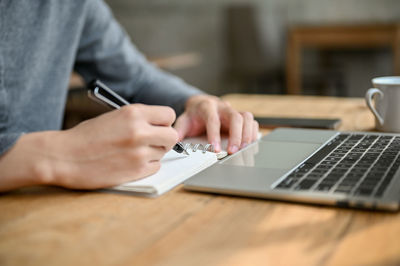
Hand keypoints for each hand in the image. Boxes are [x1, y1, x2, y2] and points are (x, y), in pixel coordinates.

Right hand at [0, 104, 177, 190]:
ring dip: (153, 153)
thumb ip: (139, 119)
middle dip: (164, 139)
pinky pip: (155, 167)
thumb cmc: (86, 136)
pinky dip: (147, 166)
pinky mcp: (136, 171)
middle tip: (150, 142)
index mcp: (134, 113)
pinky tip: (130, 163)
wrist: (63, 157)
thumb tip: (160, 126)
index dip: (164, 122)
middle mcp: (140, 131)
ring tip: (133, 152)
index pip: (169, 115)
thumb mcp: (114, 116)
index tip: (157, 127)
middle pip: (172, 135)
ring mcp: (139, 152)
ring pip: (163, 152)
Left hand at [174, 95, 258, 153]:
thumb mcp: (183, 121)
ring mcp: (234, 111)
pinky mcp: (241, 117)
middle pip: (235, 117)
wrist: (201, 106)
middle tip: (233, 151)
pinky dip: (253, 133)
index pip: (213, 120)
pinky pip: (252, 122)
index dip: (215, 135)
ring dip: (247, 134)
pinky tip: (250, 145)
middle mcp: (223, 107)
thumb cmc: (193, 116)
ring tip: (244, 149)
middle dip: (236, 135)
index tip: (216, 150)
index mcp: (207, 107)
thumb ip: (179, 130)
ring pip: (247, 117)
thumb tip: (174, 142)